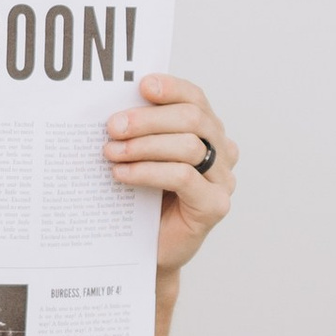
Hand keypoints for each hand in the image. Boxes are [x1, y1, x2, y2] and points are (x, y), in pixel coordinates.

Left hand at [106, 72, 235, 283]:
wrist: (146, 250)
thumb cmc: (144, 200)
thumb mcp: (142, 157)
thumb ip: (141, 131)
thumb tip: (115, 107)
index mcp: (208, 133)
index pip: (196, 100)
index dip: (171, 88)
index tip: (142, 85)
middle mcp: (222, 152)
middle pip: (193, 119)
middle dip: (148, 119)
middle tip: (112, 126)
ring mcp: (223, 180)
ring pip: (189, 146)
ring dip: (144, 145)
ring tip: (112, 152)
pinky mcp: (215, 205)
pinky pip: (183, 176)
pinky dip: (148, 171)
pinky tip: (122, 174)